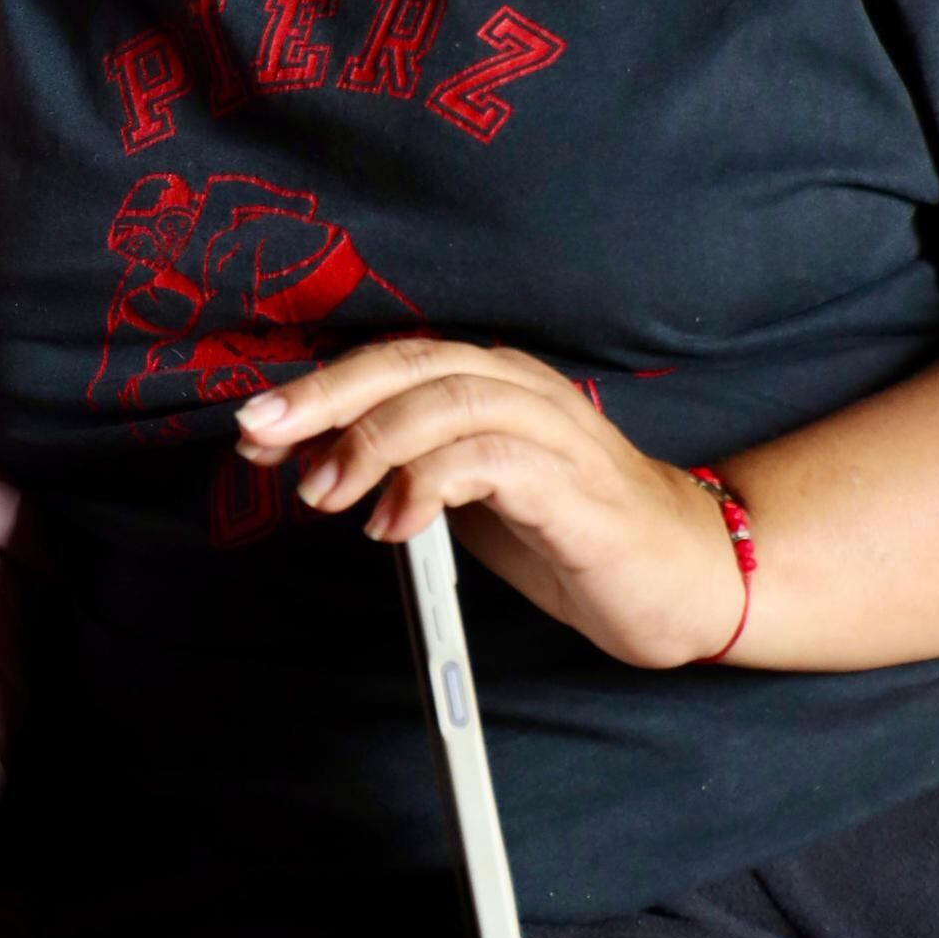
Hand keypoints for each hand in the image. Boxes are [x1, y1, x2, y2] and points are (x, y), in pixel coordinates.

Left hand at [233, 340, 747, 668]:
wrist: (687, 576)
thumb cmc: (571, 533)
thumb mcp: (468, 498)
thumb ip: (402, 471)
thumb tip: (308, 463)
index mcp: (491, 384)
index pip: (390, 361)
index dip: (316, 388)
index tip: (251, 428)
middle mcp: (520, 391)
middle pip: (409, 363)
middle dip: (323, 397)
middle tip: (260, 436)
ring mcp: (553, 434)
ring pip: (446, 399)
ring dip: (370, 444)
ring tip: (325, 496)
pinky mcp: (576, 487)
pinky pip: (492, 461)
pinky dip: (429, 485)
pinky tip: (395, 525)